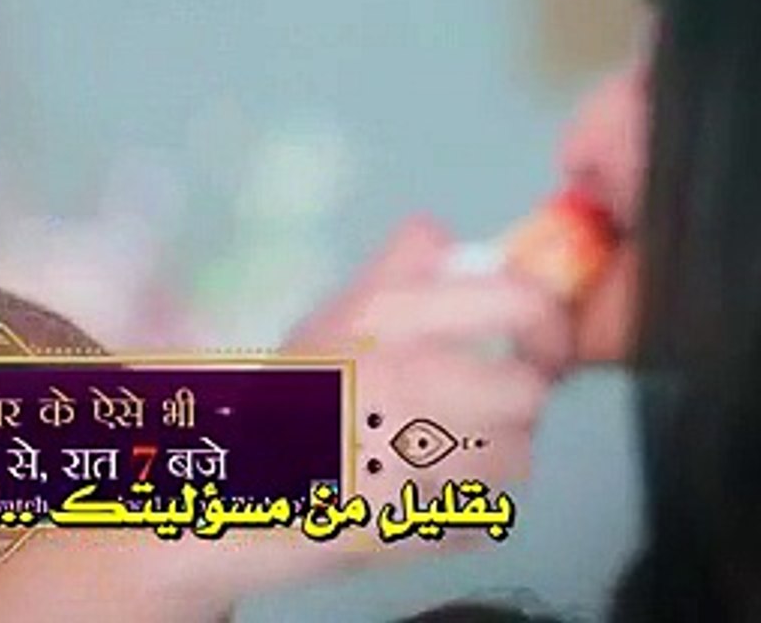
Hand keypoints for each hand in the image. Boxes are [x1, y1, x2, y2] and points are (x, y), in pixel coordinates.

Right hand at [0, 218, 574, 622]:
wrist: (213, 488)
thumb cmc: (278, 399)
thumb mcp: (330, 318)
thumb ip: (393, 274)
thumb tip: (440, 231)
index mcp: (388, 323)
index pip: (520, 304)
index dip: (547, 319)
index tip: (537, 337)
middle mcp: (404, 385)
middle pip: (529, 392)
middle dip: (514, 401)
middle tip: (485, 403)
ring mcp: (406, 461)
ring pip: (515, 461)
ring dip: (491, 460)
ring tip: (441, 455)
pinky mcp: (407, 528)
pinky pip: (483, 518)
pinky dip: (462, 514)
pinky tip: (418, 498)